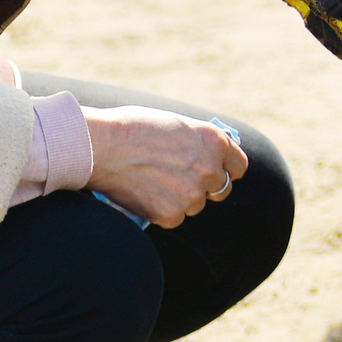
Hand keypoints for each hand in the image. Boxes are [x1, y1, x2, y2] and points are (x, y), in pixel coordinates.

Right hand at [84, 106, 247, 227]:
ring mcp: (192, 194)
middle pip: (221, 189)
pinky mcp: (172, 214)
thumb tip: (212, 156)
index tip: (217, 172)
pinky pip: (174, 217)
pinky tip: (144, 193)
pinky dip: (161, 210)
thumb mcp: (179, 124)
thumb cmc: (135, 128)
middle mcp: (209, 169)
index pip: (239, 166)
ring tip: (153, 181)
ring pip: (195, 204)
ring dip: (181, 198)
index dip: (226, 169)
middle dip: (204, 186)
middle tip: (179, 179)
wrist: (102, 146)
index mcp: (215, 141)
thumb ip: (200, 142)